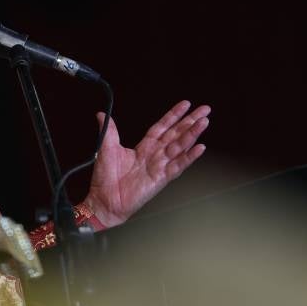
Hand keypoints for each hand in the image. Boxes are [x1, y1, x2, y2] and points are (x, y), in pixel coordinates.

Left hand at [84, 100, 209, 227]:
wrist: (104, 200)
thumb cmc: (105, 178)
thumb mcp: (106, 148)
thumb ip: (108, 130)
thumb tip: (101, 114)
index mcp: (143, 147)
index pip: (162, 127)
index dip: (174, 115)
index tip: (186, 104)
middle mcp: (154, 155)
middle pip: (176, 134)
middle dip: (190, 121)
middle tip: (205, 109)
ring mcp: (159, 166)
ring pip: (180, 147)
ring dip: (192, 134)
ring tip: (204, 122)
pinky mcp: (161, 178)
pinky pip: (178, 166)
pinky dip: (189, 157)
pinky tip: (199, 147)